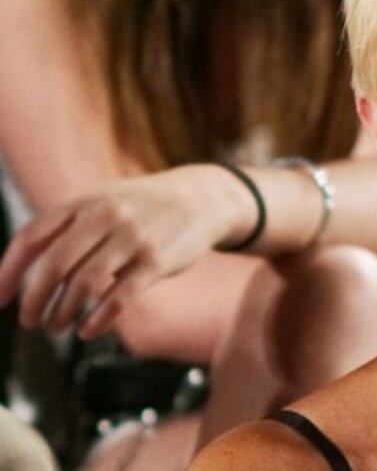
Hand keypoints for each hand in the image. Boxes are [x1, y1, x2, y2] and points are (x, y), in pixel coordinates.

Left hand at [0, 164, 255, 339]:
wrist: (204, 198)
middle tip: (30, 321)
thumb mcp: (104, 202)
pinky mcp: (157, 261)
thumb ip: (68, 227)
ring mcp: (133, 238)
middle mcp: (106, 216)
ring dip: (64, 312)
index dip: (9, 272)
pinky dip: (98, 320)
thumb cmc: (144, 208)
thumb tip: (25, 272)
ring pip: (85, 284)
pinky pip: (119, 298)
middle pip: (54, 265)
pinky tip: (89, 332)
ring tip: (58, 325)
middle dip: (35, 299)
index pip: (32, 238)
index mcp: (84, 203)